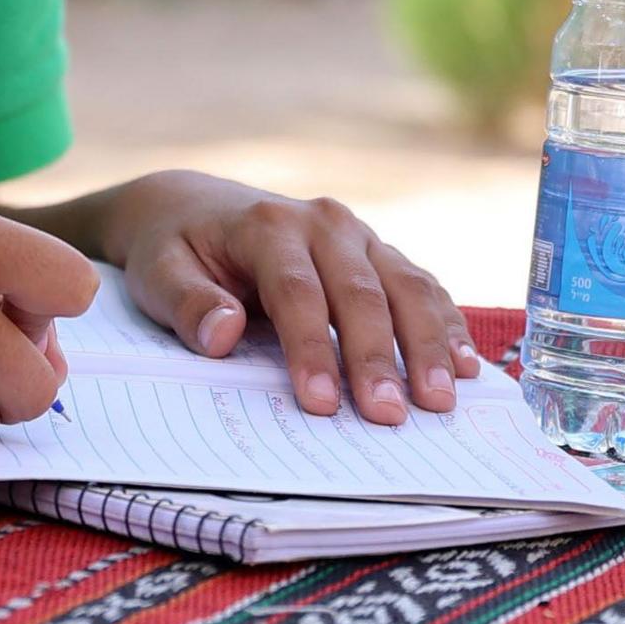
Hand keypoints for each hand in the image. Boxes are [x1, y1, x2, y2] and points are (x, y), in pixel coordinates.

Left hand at [97, 171, 479, 424]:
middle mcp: (323, 223)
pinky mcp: (380, 254)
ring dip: (427, 343)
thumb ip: (187, 303)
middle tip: (391, 416)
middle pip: (360, 293)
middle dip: (379, 358)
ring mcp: (359, 236)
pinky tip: (466, 365)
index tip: (321, 405)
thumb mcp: (157, 273)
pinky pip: (422, 287)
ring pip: (405, 287)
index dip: (311, 350)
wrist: (197, 207)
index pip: (296, 292)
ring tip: (442, 399)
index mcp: (268, 226)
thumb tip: (222, 334)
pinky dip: (446, 324)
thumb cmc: (175, 250)